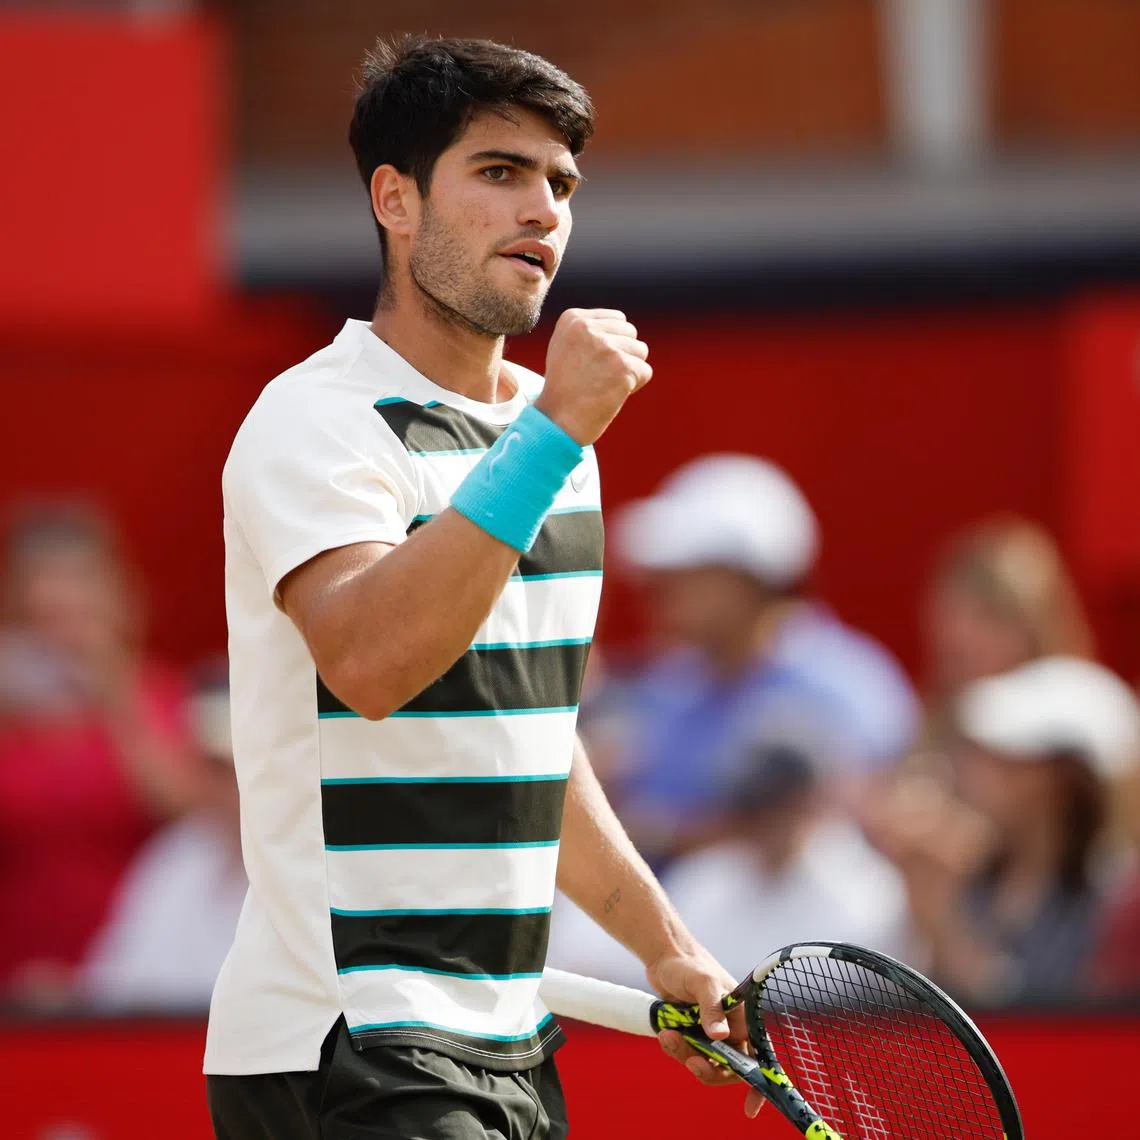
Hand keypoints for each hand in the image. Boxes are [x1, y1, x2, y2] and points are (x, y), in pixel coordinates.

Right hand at [536, 308, 651, 443]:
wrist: (557, 422)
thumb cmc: (563, 389)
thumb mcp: (566, 347)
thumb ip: (590, 330)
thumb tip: (623, 326)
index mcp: (573, 319)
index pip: (618, 320)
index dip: (611, 345)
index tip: (590, 364)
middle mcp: (589, 328)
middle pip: (631, 333)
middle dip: (622, 355)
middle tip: (599, 377)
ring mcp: (606, 347)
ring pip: (641, 351)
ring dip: (628, 371)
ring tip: (604, 385)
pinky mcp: (622, 367)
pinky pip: (645, 372)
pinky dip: (634, 386)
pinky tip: (612, 394)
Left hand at [646, 945, 765, 1119]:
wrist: (663, 956)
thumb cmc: (690, 965)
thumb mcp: (702, 982)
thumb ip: (712, 1008)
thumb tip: (720, 1036)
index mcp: (742, 1018)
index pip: (757, 1056)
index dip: (757, 1083)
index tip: (749, 1108)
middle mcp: (729, 1030)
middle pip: (727, 1069)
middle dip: (708, 1070)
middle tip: (691, 1060)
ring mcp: (709, 1034)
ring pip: (703, 1063)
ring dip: (685, 1056)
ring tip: (669, 1035)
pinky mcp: (691, 1035)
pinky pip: (686, 1054)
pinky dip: (675, 1049)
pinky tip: (665, 1033)